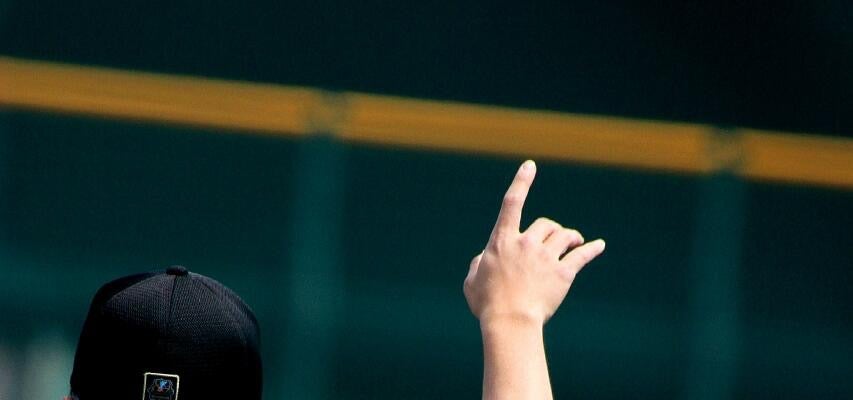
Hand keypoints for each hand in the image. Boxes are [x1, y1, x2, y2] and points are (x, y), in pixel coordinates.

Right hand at [464, 160, 604, 326]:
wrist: (511, 321)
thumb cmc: (488, 304)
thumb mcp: (472, 280)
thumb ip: (477, 264)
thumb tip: (482, 259)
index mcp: (502, 241)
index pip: (512, 204)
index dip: (521, 182)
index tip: (530, 165)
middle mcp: (525, 243)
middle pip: (545, 224)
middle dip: (552, 229)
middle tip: (558, 237)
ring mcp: (546, 258)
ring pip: (565, 236)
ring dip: (571, 236)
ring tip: (576, 240)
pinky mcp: (563, 274)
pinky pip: (582, 256)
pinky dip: (592, 249)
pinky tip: (599, 246)